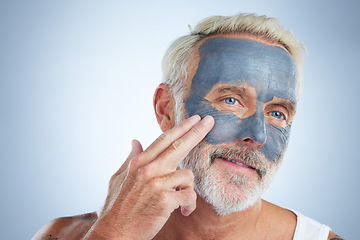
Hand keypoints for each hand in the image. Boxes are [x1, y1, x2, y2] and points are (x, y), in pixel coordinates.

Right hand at [83, 115, 213, 239]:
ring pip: (188, 176)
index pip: (164, 140)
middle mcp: (148, 169)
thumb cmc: (120, 206)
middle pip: (179, 146)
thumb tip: (135, 141)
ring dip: (187, 190)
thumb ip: (131, 158)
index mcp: (139, 162)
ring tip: (180, 202)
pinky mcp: (165, 200)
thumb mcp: (120, 178)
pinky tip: (182, 211)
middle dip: (197, 132)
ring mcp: (156, 184)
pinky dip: (189, 205)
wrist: (116, 231)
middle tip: (210, 121)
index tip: (194, 119)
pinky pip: (189, 196)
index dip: (181, 128)